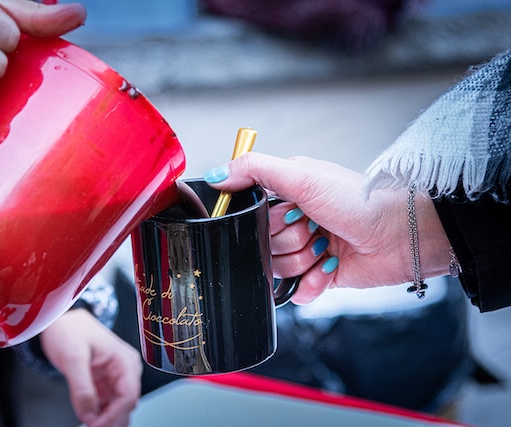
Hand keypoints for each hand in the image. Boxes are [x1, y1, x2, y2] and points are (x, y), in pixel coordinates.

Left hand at [39, 309, 141, 426]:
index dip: (112, 415)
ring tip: (91, 426)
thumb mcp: (73, 357)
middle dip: (110, 420)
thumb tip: (88, 416)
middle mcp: (125, 369)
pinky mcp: (106, 383)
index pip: (128, 396)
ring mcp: (116, 377)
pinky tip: (91, 421)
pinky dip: (101, 415)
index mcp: (124, 360)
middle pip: (126, 405)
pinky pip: (108, 404)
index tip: (94, 426)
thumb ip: (81, 387)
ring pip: (119, 408)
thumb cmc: (69, 330)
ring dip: (107, 420)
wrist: (60, 321)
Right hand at [204, 152, 451, 303]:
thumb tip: (217, 173)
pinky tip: (329, 269)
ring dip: (303, 262)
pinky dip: (311, 285)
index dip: (266, 220)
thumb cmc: (362, 200)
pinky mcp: (320, 276)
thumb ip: (256, 170)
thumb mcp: (303, 176)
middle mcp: (296, 221)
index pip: (251, 213)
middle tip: (315, 228)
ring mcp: (308, 249)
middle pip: (263, 244)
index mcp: (288, 193)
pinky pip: (295, 292)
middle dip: (290, 241)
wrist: (407, 235)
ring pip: (278, 269)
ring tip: (327, 247)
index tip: (289, 213)